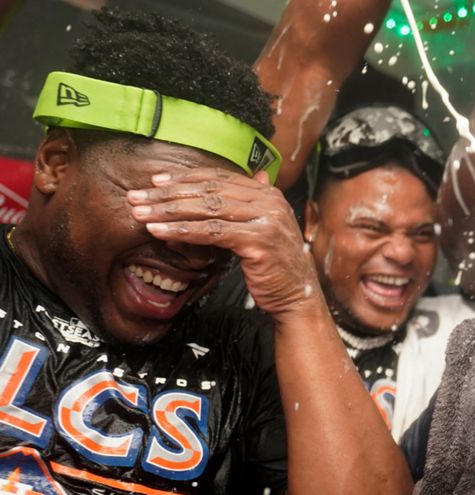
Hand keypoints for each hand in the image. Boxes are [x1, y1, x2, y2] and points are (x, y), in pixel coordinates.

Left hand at [126, 168, 319, 319]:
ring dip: (169, 210)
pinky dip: (182, 230)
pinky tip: (160, 231)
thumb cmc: (274, 268)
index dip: (184, 178)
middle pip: (209, 190)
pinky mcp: (258, 240)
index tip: (155, 182)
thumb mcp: (255, 232)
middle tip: (137, 197)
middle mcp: (270, 202)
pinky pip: (212, 232)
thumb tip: (202, 197)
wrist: (297, 297)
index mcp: (268, 194)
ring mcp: (266, 220)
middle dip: (168, 193)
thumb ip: (235, 211)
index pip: (219, 178)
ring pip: (207, 209)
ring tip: (141, 213)